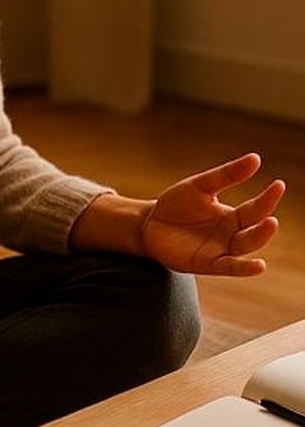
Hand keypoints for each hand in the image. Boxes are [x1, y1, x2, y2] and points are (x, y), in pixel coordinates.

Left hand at [139, 154, 284, 276]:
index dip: (267, 198)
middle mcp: (230, 235)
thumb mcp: (200, 186)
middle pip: (253, 230)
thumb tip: (255, 158)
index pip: (255, 209)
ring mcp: (220, 250)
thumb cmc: (177, 205)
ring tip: (270, 225)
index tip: (278, 184)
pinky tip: (259, 265)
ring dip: (258, 239)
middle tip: (272, 215)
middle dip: (264, 225)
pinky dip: (244, 268)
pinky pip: (229, 267)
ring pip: (245, 247)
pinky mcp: (206, 264)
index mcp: (232, 217)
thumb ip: (226, 175)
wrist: (149, 224)